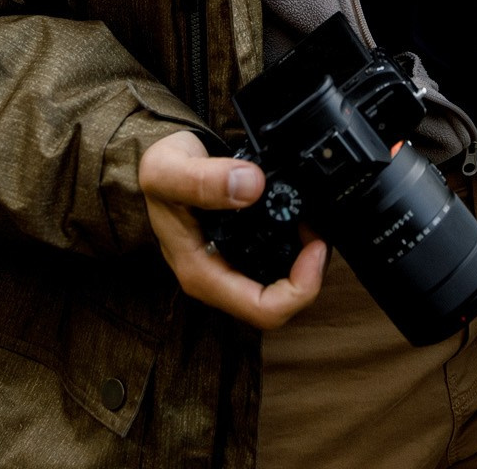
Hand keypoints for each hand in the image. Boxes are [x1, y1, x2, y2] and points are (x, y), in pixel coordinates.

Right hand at [138, 129, 326, 328]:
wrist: (158, 166)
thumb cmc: (159, 175)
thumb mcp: (168, 171)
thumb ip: (203, 180)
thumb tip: (251, 186)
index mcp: (201, 273)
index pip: (262, 309)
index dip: (300, 288)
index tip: (314, 247)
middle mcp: (218, 278)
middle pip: (278, 305)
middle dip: (309, 275)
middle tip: (319, 233)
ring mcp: (231, 268)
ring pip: (281, 288)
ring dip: (305, 264)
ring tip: (313, 225)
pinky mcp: (241, 253)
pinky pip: (276, 266)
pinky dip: (296, 248)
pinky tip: (300, 220)